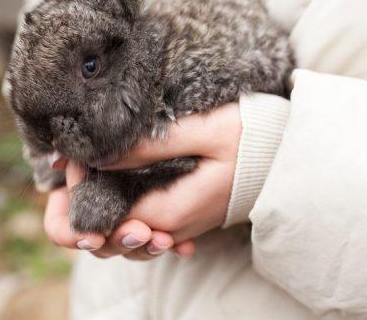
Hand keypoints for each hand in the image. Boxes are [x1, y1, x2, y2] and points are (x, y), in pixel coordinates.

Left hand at [43, 102, 240, 259]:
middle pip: (112, 234)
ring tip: (92, 171)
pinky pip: (145, 224)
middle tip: (77, 164)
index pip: (108, 216)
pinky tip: (119, 183)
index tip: (78, 155)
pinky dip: (125, 210)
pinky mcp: (187, 216)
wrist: (289, 153)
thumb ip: (151, 145)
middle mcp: (173, 228)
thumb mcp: (204, 131)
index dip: (84, 188)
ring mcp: (181, 225)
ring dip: (104, 208)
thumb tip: (101, 155)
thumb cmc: (251, 138)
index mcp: (171, 211)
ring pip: (126, 233)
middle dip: (85, 206)